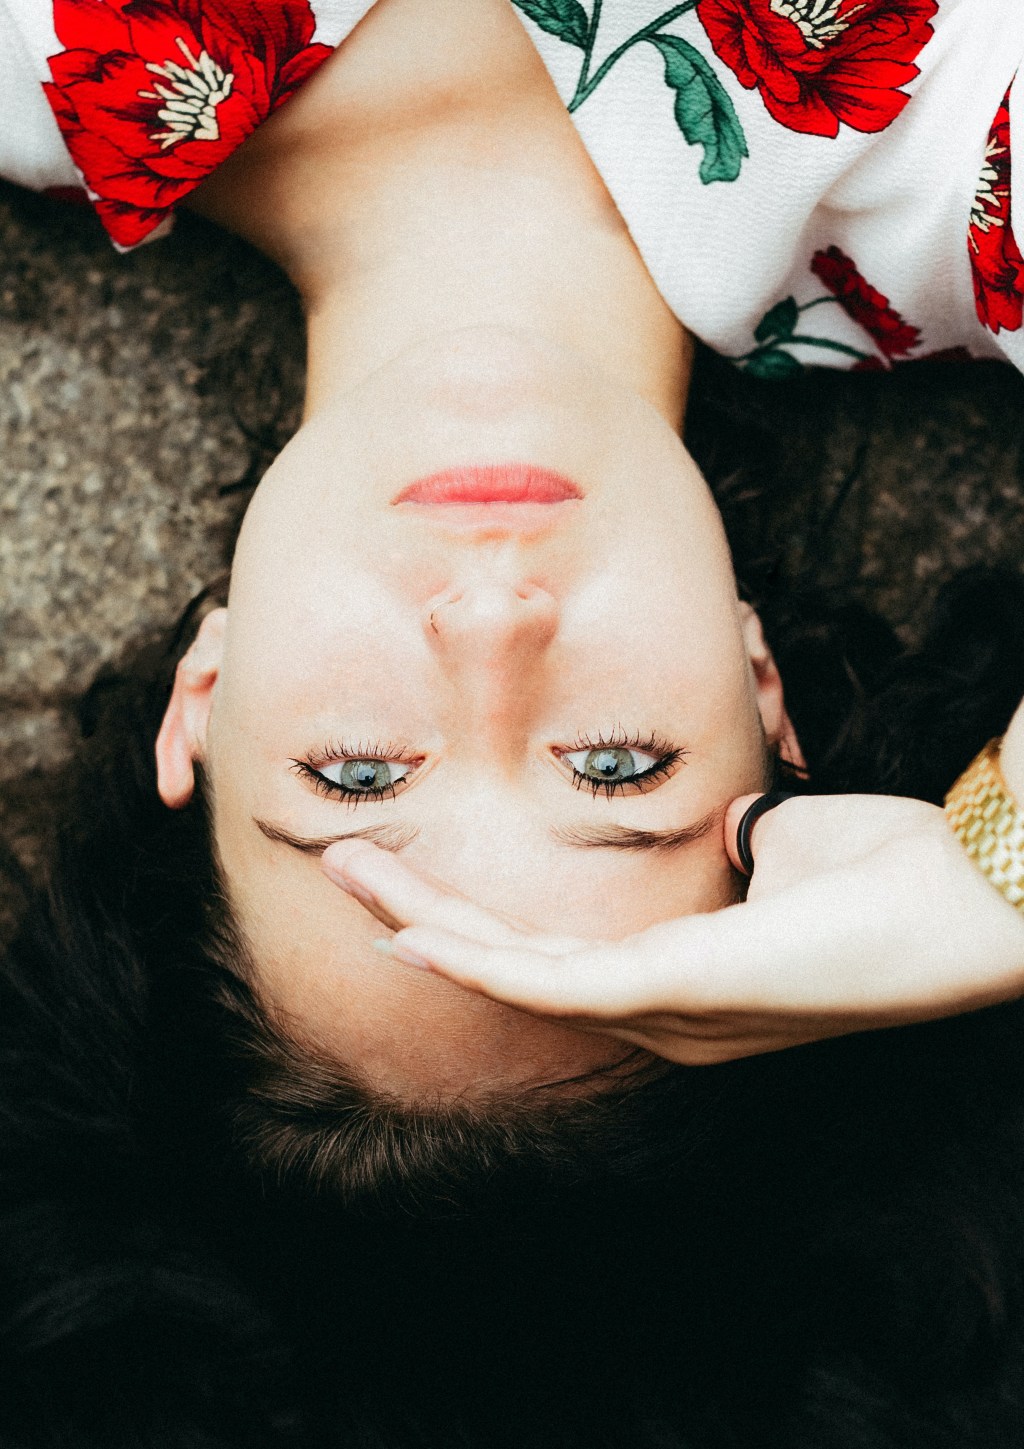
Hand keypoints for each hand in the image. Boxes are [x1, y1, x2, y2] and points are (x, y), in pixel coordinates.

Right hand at [321, 794, 1023, 1064]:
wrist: (963, 897)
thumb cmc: (885, 871)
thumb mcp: (781, 851)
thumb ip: (729, 848)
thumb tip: (720, 826)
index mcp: (684, 988)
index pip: (553, 954)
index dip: (476, 919)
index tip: (415, 881)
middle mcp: (660, 1019)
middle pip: (512, 964)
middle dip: (423, 913)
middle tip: (345, 868)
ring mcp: (660, 1016)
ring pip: (510, 971)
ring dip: (423, 918)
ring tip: (349, 871)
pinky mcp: (668, 992)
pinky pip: (547, 980)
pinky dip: (472, 955)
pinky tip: (411, 929)